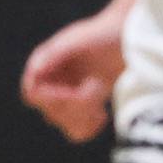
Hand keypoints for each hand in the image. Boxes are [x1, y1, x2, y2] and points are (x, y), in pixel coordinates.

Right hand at [20, 13, 125, 142]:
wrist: (129, 34)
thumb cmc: (104, 32)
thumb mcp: (79, 40)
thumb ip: (55, 54)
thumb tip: (35, 71)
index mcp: (43, 63)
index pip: (33, 94)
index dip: (51, 98)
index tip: (74, 91)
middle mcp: (51, 80)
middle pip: (50, 112)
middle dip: (75, 106)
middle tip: (97, 87)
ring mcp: (67, 93)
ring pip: (63, 123)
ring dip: (83, 118)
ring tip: (100, 105)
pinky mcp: (85, 104)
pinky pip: (78, 129)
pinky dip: (90, 126)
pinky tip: (102, 115)